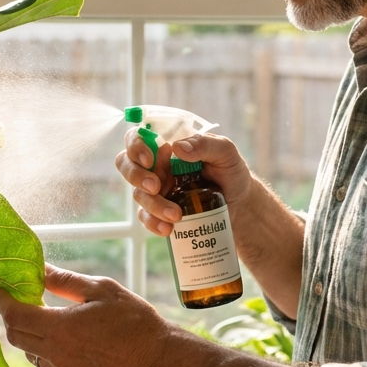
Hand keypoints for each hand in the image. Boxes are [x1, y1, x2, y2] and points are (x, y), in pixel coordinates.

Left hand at [0, 265, 175, 366]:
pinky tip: (64, 336)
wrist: (160, 359)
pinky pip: (50, 365)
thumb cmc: (134, 319)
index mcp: (61, 329)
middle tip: (16, 299)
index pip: (15, 316)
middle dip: (10, 317)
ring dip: (29, 334)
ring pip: (31, 353)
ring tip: (42, 316)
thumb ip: (65, 280)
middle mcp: (57, 355)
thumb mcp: (101, 289)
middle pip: (16, 337)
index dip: (1, 301)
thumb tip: (40, 268)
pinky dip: (46, 349)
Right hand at [114, 130, 254, 235]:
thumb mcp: (225, 152)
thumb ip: (204, 144)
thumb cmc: (230, 171)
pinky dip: (153, 223)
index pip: (138, 137)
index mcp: (167, 146)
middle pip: (126, 164)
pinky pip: (146, 218)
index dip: (135, 145)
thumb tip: (178, 148)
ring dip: (153, 205)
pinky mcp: (160, 212)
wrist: (240, 203)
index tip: (149, 158)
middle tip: (155, 186)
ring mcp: (156, 190)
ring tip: (176, 215)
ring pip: (138, 195)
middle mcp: (157, 166)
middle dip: (136, 175)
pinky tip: (168, 229)